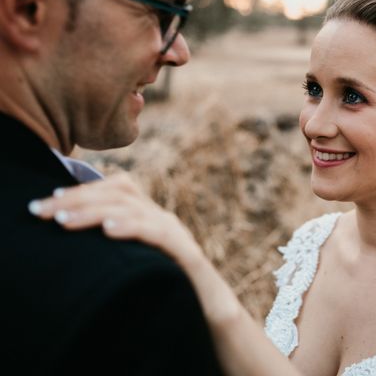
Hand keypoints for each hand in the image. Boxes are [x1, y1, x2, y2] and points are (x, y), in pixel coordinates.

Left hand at [28, 172, 204, 269]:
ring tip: (63, 221)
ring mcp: (176, 233)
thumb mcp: (137, 260)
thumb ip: (117, 244)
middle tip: (43, 210)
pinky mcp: (187, 254)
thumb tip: (79, 237)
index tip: (50, 200)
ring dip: (94, 213)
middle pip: (121, 192)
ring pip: (134, 210)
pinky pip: (158, 234)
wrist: (210, 308)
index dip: (84, 189)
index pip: (119, 188)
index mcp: (150, 217)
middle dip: (78, 198)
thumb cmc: (169, 286)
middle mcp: (163, 218)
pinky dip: (132, 227)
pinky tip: (108, 231)